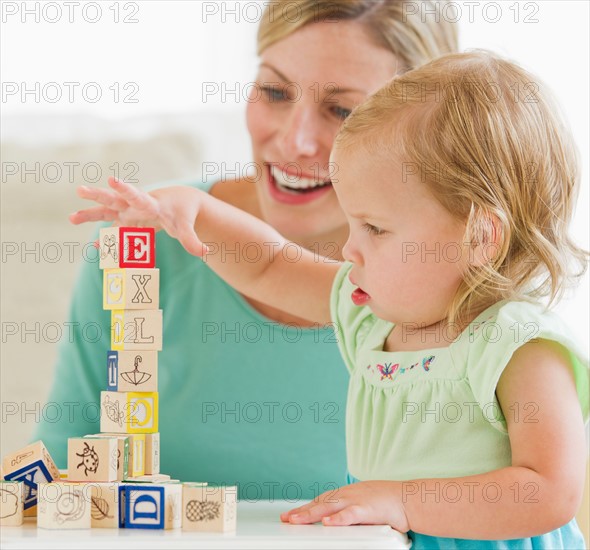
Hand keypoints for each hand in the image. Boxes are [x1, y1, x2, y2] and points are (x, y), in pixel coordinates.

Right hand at [69, 177, 208, 256]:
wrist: (179, 203)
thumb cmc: (182, 213)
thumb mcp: (187, 226)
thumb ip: (192, 240)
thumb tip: (205, 252)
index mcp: (150, 204)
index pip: (136, 195)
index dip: (124, 189)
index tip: (112, 180)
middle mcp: (135, 206)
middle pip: (115, 199)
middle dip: (98, 195)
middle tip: (81, 190)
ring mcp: (129, 214)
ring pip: (106, 212)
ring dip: (90, 214)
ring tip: (71, 217)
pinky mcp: (127, 222)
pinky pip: (112, 230)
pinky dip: (105, 241)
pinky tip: (96, 249)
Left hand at [280, 481, 408, 530]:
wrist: (408, 498)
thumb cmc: (388, 503)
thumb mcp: (364, 506)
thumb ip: (349, 514)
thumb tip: (335, 523)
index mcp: (347, 495)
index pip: (321, 501)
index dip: (306, 508)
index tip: (291, 515)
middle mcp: (348, 495)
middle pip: (320, 503)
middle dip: (302, 512)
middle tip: (286, 519)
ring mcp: (356, 500)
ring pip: (329, 507)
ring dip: (311, 514)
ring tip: (296, 520)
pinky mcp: (366, 509)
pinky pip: (349, 515)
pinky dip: (338, 518)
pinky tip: (327, 523)